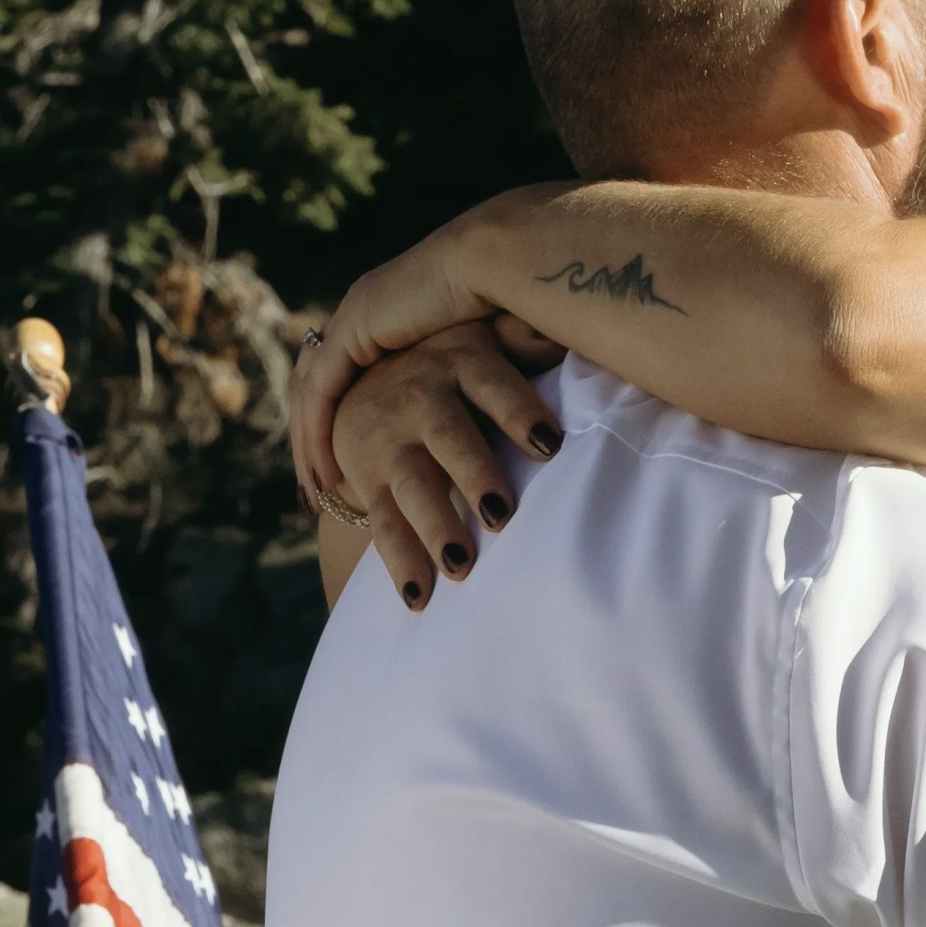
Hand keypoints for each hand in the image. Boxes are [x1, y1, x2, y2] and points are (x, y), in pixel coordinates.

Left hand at [292, 192, 545, 501]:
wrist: (504, 258)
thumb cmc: (516, 295)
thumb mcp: (488, 347)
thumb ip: (479, 375)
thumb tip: (504, 416)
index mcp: (390, 309)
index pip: (348, 372)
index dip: (340, 416)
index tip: (342, 460)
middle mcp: (364, 310)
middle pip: (320, 383)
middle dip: (312, 435)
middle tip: (314, 484)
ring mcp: (354, 316)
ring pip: (312, 392)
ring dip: (309, 442)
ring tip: (315, 489)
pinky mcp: (354, 328)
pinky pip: (320, 392)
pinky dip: (315, 433)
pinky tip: (322, 471)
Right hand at [331, 321, 564, 609]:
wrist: (360, 375)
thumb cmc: (455, 362)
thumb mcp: (483, 335)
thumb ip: (524, 334)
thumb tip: (565, 327)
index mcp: (462, 362)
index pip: (495, 385)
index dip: (519, 411)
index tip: (550, 444)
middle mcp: (422, 397)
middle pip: (450, 436)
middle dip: (474, 474)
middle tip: (501, 513)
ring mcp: (390, 440)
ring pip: (414, 484)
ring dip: (435, 526)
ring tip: (461, 566)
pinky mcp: (367, 478)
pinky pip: (382, 522)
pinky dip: (399, 562)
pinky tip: (419, 598)